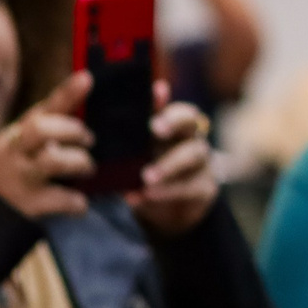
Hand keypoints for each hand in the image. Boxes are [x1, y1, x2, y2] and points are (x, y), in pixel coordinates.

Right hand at [0, 73, 93, 219]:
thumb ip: (51, 125)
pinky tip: (78, 203)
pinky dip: (77, 202)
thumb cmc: (15, 169)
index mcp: (19, 132)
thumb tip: (87, 97)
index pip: (44, 108)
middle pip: (41, 130)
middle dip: (72, 131)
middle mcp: (15, 152)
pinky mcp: (28, 205)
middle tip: (88, 140)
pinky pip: (63, 198)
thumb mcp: (23, 143)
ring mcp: (20, 178)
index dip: (66, 93)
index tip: (87, 77)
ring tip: (86, 169)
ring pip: (52, 161)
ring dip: (79, 163)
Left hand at [126, 84, 216, 237]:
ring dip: (169, 165)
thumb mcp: (135, 154)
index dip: (166, 102)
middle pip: (191, 121)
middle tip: (155, 129)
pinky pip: (191, 187)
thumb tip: (103, 112)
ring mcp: (201, 163)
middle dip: (174, 121)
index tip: (155, 95)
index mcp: (172, 126)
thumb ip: (125, 134)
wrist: (167, 211)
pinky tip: (144, 197)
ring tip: (146, 178)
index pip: (174, 106)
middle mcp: (190, 139)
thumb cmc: (147, 173)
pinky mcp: (204, 188)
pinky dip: (167, 192)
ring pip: (194, 155)